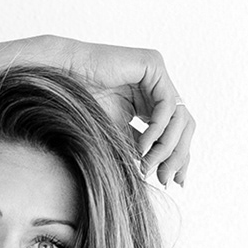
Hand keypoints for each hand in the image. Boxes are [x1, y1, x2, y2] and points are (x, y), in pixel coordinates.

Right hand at [62, 40, 195, 186]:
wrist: (63, 80)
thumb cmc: (82, 105)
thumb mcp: (118, 135)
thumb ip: (140, 149)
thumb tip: (158, 172)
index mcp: (151, 102)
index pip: (176, 131)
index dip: (179, 157)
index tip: (177, 182)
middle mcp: (158, 87)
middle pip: (184, 125)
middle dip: (178, 155)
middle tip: (166, 178)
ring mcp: (157, 75)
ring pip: (180, 117)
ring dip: (167, 147)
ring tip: (149, 166)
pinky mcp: (154, 65)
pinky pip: (168, 104)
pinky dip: (158, 130)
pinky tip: (144, 147)